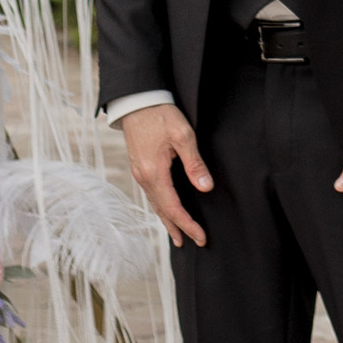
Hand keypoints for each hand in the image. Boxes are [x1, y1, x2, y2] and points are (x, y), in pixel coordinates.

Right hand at [119, 102, 211, 248]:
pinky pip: (151, 195)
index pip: (173, 208)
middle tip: (193, 242)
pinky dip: (160, 208)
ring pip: (155, 204)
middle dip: (178, 228)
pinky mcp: (140, 167)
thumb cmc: (160, 114)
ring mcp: (140, 173)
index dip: (188, 224)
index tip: (201, 237)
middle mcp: (144, 177)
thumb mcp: (182, 135)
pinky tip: (166, 210)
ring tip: (177, 236)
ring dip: (167, 221)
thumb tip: (205, 188)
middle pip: (162, 211)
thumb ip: (194, 163)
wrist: (136, 100)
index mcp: (154, 173)